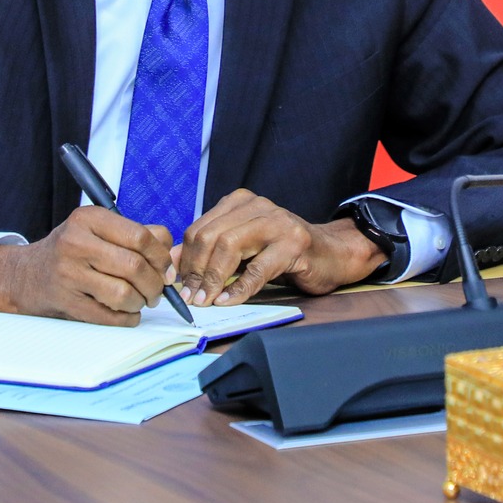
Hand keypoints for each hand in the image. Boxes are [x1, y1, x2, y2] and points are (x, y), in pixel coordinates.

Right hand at [0, 206, 173, 325]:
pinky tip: (127, 313)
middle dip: (155, 284)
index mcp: (88, 219)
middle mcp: (76, 243)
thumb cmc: (71, 251)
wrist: (26, 275)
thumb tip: (170, 253)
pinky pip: (109, 316)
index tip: (167, 269)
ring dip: (141, 302)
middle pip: (135, 266)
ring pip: (124, 294)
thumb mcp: (98, 230)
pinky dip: (127, 319)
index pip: (140, 236)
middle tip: (157, 290)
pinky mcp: (66, 301)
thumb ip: (137, 233)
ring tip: (140, 300)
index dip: (161, 256)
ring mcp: (69, 274)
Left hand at [172, 190, 384, 305]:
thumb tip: (170, 262)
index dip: (184, 259)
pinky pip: (257, 269)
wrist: (332, 253)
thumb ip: (209, 249)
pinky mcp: (293, 244)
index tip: (178, 285)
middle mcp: (256, 205)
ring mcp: (276, 222)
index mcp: (238, 202)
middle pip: (210, 236)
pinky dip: (239, 288)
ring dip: (213, 280)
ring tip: (206, 301)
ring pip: (229, 247)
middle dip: (196, 271)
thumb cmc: (282, 252)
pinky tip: (228, 301)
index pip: (199, 228)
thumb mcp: (242, 246)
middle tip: (190, 297)